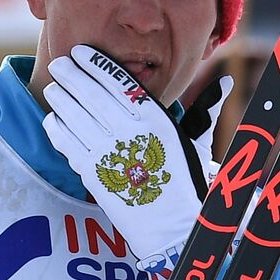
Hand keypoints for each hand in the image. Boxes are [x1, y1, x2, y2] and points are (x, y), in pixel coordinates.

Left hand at [43, 45, 231, 270]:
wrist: (171, 226)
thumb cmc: (184, 181)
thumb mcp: (196, 141)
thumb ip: (205, 109)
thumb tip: (226, 82)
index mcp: (156, 117)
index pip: (118, 80)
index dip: (95, 63)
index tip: (80, 53)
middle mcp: (131, 131)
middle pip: (91, 93)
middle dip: (71, 75)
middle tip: (59, 64)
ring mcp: (109, 152)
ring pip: (74, 115)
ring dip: (60, 98)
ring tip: (53, 88)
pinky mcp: (92, 173)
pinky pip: (67, 143)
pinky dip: (56, 128)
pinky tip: (53, 119)